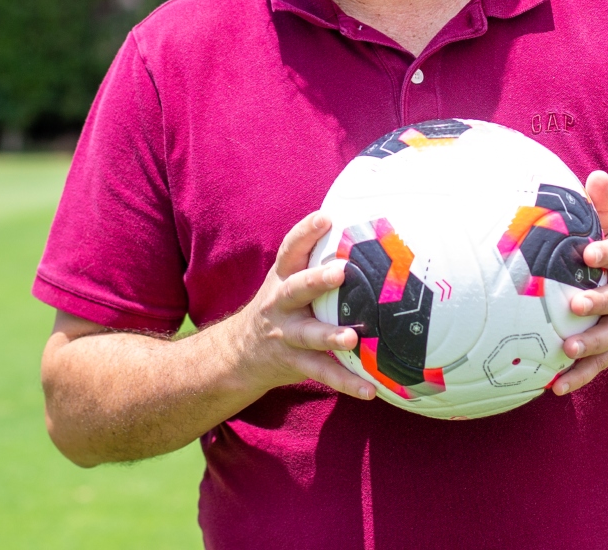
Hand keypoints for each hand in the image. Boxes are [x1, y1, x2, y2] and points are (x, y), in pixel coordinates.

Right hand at [227, 211, 376, 400]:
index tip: (325, 217)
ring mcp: (287, 335)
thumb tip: (360, 231)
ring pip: (309, 335)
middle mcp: (281, 304)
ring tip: (351, 338)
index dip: (306, 232)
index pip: (291, 249)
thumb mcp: (287, 279)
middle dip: (317, 280)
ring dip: (330, 336)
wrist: (239, 353)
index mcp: (282, 278)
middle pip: (297, 289)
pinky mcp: (296, 363)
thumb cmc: (279, 306)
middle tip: (341, 272)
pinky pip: (322, 372)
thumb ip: (313, 260)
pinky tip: (369, 390)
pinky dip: (346, 382)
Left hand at [551, 171, 607, 395]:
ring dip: (590, 345)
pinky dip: (578, 377)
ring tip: (566, 350)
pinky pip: (599, 366)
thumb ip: (603, 208)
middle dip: (599, 303)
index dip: (607, 254)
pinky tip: (555, 386)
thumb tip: (595, 175)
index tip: (587, 252)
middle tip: (574, 305)